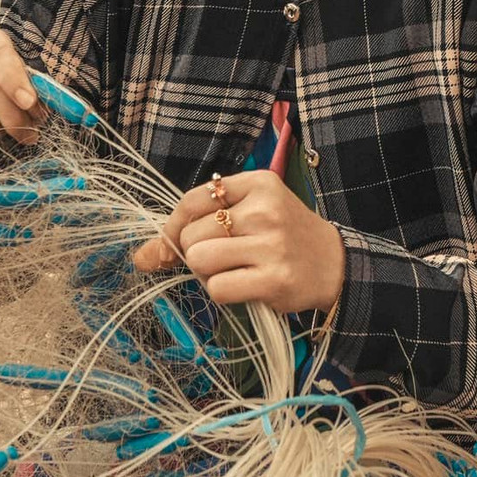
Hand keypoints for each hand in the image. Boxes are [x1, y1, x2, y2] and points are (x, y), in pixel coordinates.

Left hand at [132, 170, 345, 314]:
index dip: (174, 226)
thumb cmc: (282, 237)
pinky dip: (224, 292)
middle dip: (198, 254)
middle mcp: (264, 210)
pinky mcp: (274, 280)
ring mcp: (271, 245)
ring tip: (236, 272)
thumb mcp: (249, 214)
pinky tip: (247, 286)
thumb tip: (141, 257)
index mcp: (258, 183)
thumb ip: (197, 226)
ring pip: (201, 261)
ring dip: (209, 274)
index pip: (191, 201)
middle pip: (192, 235)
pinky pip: (218, 289)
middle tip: (226, 259)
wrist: (335, 265)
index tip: (177, 243)